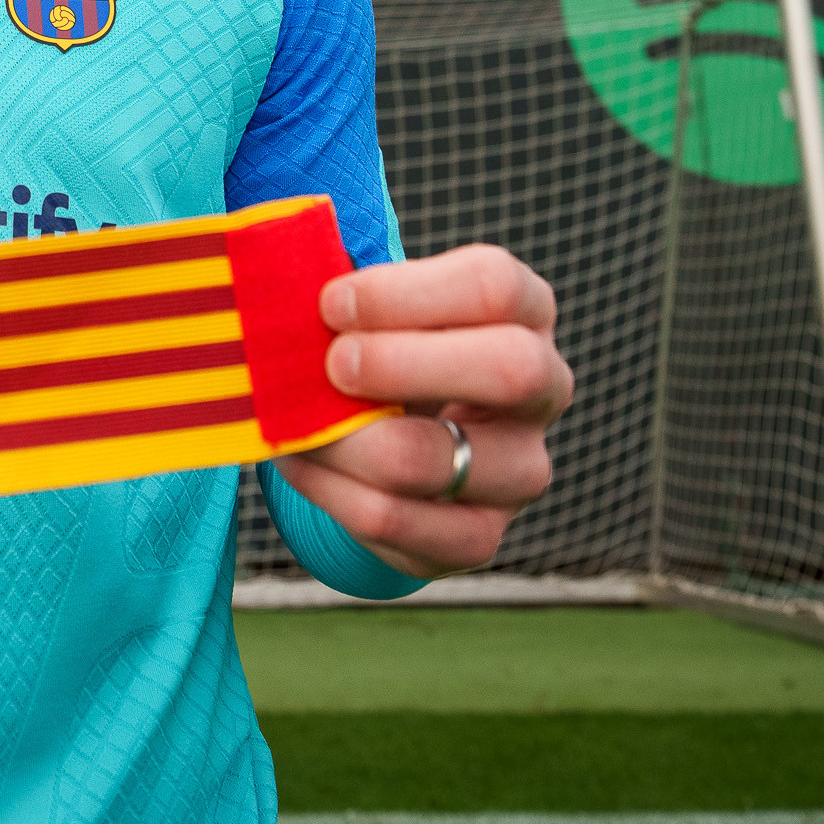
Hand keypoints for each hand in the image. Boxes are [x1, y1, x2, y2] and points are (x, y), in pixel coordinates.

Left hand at [274, 245, 570, 580]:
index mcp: (525, 311)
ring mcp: (520, 470)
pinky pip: (394, 519)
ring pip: (433, 460)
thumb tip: (279, 291)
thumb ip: (346, 297)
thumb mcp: (378, 310)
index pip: (494, 287)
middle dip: (400, 364)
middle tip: (331, 363)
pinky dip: (329, 490)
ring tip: (293, 421)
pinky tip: (300, 460)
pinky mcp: (478, 535)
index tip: (331, 303)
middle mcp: (544, 389)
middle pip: (508, 369)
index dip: (404, 293)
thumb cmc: (383, 346)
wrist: (396, 440)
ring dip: (343, 440)